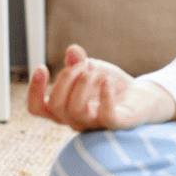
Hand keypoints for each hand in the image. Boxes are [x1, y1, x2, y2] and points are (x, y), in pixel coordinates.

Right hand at [27, 44, 175, 130]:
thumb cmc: (110, 85)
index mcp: (64, 109)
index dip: (35, 90)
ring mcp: (94, 124)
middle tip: (83, 64)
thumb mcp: (91, 69)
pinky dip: (105, 96)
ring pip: (75, 111)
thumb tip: (72, 51)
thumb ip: (78, 62)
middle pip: (55, 105)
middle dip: (66, 78)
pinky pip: (106, 116)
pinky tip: (107, 80)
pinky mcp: (115, 124)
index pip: (38, 108)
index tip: (42, 67)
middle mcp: (75, 120)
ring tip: (98, 71)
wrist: (141, 96)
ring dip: (83, 84)